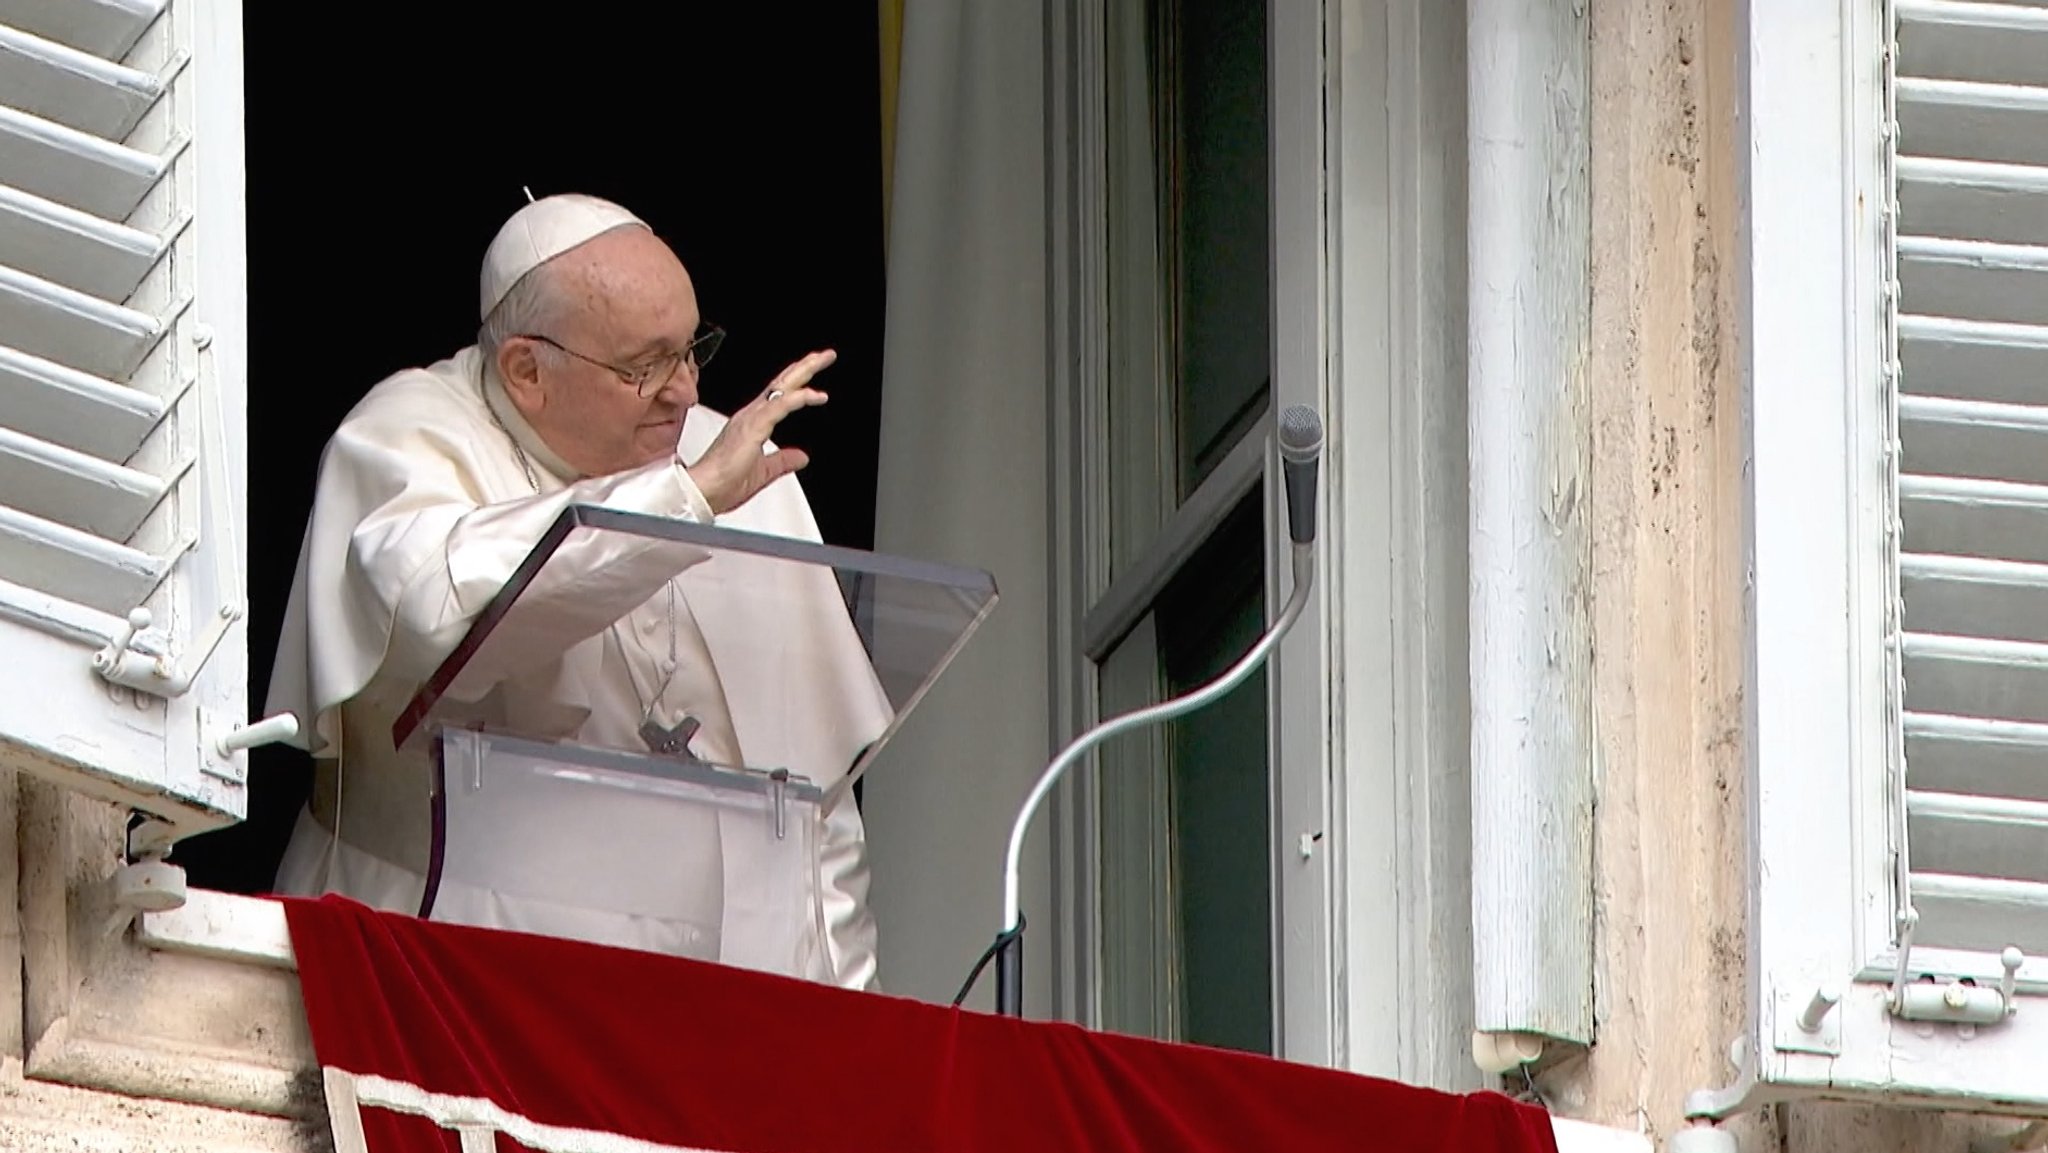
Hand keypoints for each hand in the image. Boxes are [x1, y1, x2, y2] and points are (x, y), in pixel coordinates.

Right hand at [684, 350, 833, 513]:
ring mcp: (751, 418)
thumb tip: (802, 457)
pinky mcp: (752, 427)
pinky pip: (778, 406)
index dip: (798, 381)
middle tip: (827, 355)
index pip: (779, 394)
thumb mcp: (764, 471)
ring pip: (782, 387)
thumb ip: (783, 461)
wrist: (703, 492)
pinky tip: (813, 394)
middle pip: (782, 383)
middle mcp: (751, 415)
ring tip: (823, 359)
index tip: (815, 372)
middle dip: (805, 367)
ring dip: (804, 372)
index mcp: (752, 422)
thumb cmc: (723, 483)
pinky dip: (796, 398)